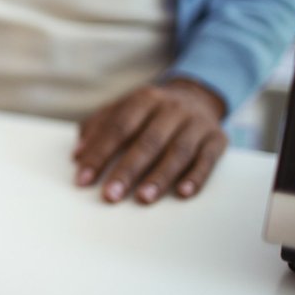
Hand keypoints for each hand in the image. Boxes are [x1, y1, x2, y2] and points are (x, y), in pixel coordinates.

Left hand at [73, 79, 228, 203]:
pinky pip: (208, 159)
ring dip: (160, 177)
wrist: (198, 96)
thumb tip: (77, 155)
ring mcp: (196, 123)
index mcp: (144, 99)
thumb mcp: (124, 108)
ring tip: (143, 199)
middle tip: (110, 195)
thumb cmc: (150, 112)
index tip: (82, 180)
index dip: (99, 154)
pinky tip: (183, 193)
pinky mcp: (217, 139)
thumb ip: (99, 127)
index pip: (118, 127)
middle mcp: (172, 108)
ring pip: (178, 151)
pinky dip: (196, 176)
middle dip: (127, 170)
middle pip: (148, 141)